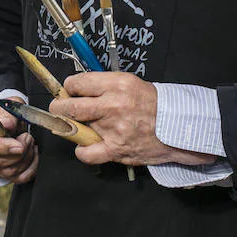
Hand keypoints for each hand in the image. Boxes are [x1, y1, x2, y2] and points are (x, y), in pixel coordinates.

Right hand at [0, 100, 38, 183]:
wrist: (7, 117)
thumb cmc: (7, 110)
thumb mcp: (9, 104)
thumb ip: (8, 114)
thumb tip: (6, 125)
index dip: (2, 147)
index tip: (20, 145)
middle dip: (18, 153)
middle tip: (29, 138)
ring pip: (6, 171)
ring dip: (25, 160)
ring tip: (31, 144)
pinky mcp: (1, 170)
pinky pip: (16, 178)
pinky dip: (30, 170)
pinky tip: (34, 156)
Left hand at [53, 72, 218, 167]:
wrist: (178, 126)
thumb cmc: (153, 104)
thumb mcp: (129, 83)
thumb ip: (103, 85)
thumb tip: (75, 89)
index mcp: (116, 84)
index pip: (76, 83)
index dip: (69, 88)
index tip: (70, 92)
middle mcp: (112, 105)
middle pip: (68, 106)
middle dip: (59, 107)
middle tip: (60, 109)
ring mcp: (113, 128)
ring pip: (75, 128)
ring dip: (74, 128)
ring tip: (82, 126)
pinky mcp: (116, 149)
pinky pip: (86, 153)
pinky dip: (82, 151)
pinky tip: (87, 146)